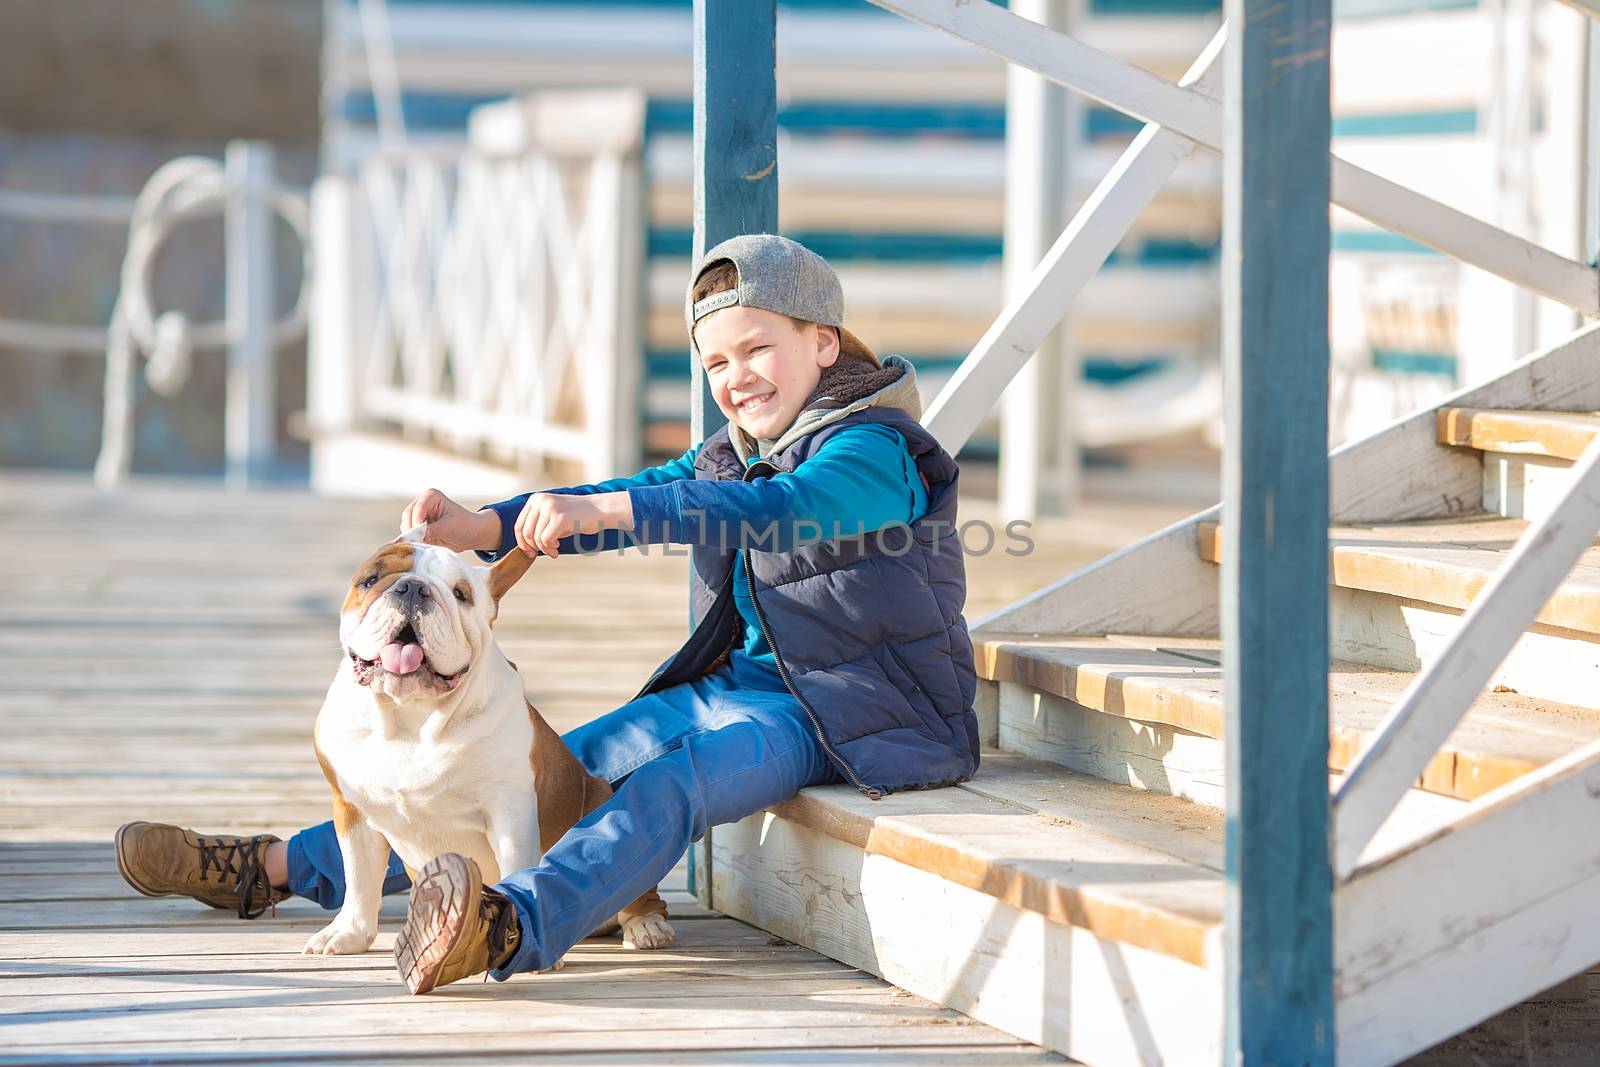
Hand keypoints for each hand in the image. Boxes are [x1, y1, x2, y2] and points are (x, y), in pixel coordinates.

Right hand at [399, 488, 499, 552]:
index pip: (417, 508)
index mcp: (431, 496)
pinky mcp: (417, 527)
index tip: (423, 535)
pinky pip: (409, 535)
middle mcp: (422, 503)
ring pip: (406, 526)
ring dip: (413, 536)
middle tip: (421, 542)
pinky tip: (425, 544)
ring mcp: (418, 515)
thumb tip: (416, 536)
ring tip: (427, 543)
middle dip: (413, 530)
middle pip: (407, 516)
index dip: (417, 523)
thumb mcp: (450, 527)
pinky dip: (414, 541)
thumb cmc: (465, 525)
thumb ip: (432, 530)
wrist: (471, 534)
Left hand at [512, 492, 631, 559]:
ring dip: (545, 549)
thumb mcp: (552, 516)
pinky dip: (550, 548)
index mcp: (536, 499)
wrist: (600, 510)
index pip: (519, 524)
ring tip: (555, 551)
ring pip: (536, 538)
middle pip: (525, 532)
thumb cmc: (576, 517)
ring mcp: (550, 508)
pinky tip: (558, 548)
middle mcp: (541, 500)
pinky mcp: (560, 517)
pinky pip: (546, 540)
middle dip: (532, 547)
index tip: (530, 552)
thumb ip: (537, 524)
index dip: (522, 542)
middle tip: (545, 553)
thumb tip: (522, 545)